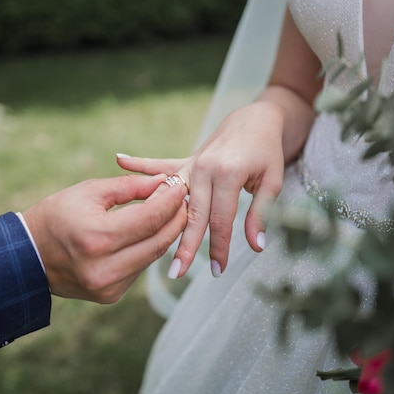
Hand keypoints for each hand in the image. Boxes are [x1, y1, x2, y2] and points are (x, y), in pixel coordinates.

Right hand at [22, 174, 187, 302]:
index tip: (179, 185)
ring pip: (153, 256)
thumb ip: (129, 187)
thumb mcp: (88, 192)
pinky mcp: (111, 295)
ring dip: (166, 233)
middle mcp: (105, 268)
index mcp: (97, 238)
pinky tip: (150, 232)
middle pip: (158, 241)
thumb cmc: (56, 216)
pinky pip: (140, 268)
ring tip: (170, 211)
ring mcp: (109, 286)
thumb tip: (164, 182)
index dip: (170, 200)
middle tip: (183, 198)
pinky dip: (148, 248)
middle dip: (176, 217)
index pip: (149, 219)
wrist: (28, 256)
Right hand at [117, 100, 286, 277]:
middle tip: (177, 273)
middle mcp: (205, 168)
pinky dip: (140, 163)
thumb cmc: (266, 152)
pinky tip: (120, 159)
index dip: (219, 247)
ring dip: (159, 221)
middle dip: (185, 245)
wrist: (255, 119)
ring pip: (172, 198)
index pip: (221, 219)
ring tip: (145, 243)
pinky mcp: (185, 161)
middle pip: (193, 214)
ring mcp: (192, 163)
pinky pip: (160, 165)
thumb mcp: (272, 182)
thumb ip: (261, 213)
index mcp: (229, 174)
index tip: (217, 270)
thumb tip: (257, 245)